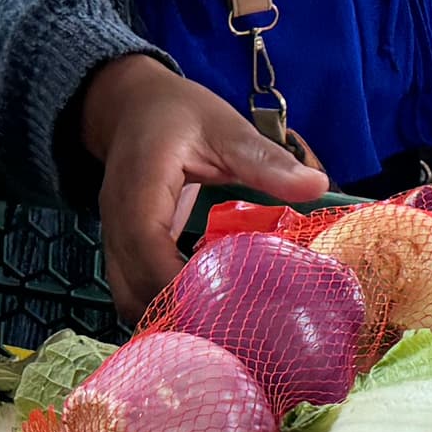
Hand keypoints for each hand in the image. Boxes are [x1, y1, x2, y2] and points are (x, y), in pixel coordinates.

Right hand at [76, 53, 324, 317]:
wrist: (132, 104)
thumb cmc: (178, 113)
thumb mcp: (226, 128)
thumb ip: (266, 161)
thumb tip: (317, 185)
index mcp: (141, 188)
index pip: (147, 248)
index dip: (179, 284)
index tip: (227, 305)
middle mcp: (117, 219)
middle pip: (133, 286)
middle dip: (178, 313)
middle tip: (234, 326)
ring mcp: (114, 237)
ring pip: (128, 296)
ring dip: (168, 315)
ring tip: (220, 322)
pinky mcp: (124, 248)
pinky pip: (133, 289)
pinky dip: (162, 304)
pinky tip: (202, 307)